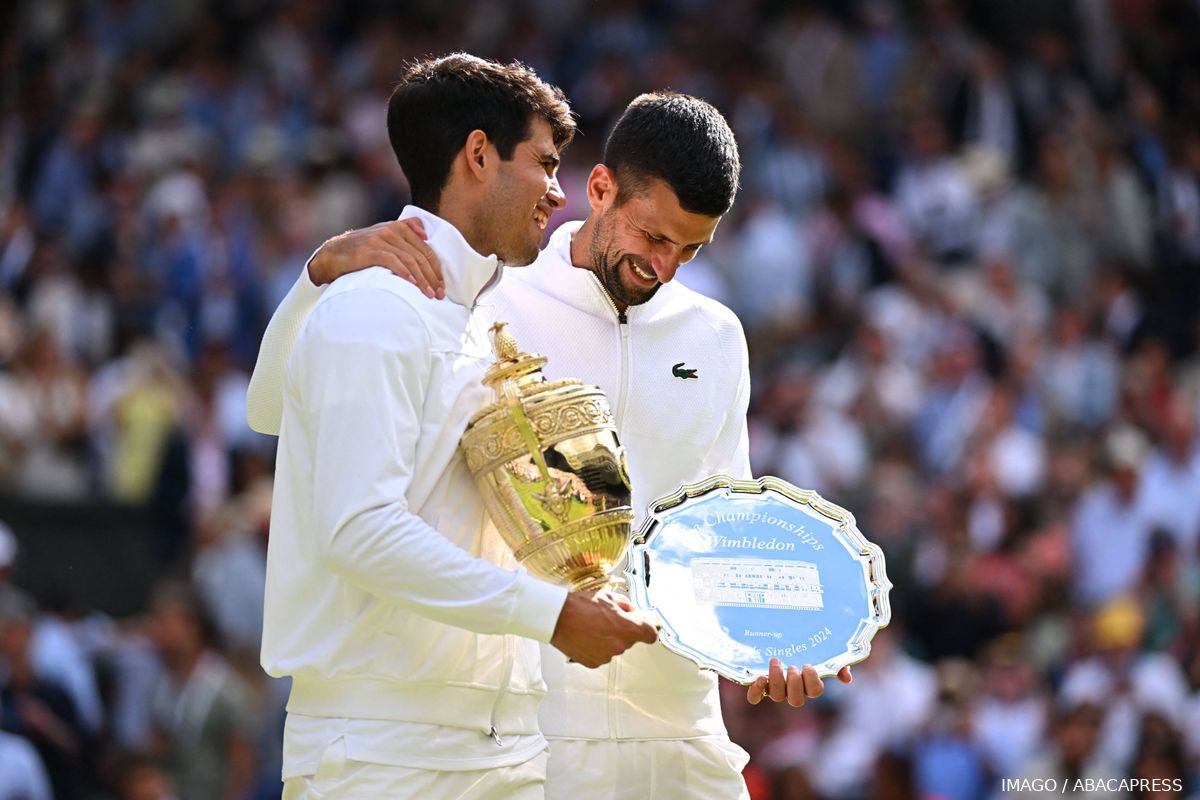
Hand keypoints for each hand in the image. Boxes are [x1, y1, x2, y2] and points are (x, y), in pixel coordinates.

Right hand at [308, 218, 443, 297]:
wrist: (332, 254)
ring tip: (430, 294)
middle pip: (421, 255)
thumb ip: (403, 234)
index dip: (436, 268)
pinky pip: (393, 261)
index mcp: (399, 227)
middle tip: (440, 294)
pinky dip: (405, 273)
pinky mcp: (370, 250)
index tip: (442, 285)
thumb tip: (426, 235)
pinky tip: (413, 284)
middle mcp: (391, 230)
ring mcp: (380, 239)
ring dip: (422, 279)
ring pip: (410, 260)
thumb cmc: (361, 250)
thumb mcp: (383, 237)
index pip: (426, 248)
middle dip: (433, 277)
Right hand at [550, 590, 658, 667]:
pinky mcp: (593, 663)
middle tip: (608, 619)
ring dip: (609, 639)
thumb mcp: (608, 597)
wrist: (556, 617)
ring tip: (593, 627)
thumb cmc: (581, 605)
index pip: (651, 635)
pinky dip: (597, 647)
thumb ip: (626, 606)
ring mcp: (606, 656)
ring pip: (615, 648)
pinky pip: (601, 655)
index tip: (643, 626)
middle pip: (631, 641)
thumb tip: (633, 612)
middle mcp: (619, 645)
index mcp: (626, 628)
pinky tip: (586, 636)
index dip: (647, 629)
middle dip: (624, 631)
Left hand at [746, 659, 852, 706]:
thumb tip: (847, 677)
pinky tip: (760, 677)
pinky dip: (756, 691)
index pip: (815, 692)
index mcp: (810, 683)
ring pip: (777, 696)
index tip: (808, 665)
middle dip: (794, 683)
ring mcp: (777, 689)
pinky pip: (756, 697)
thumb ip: (838, 664)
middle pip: (796, 700)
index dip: (812, 681)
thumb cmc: (808, 649)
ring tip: (776, 662)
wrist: (783, 638)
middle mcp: (794, 690)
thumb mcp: (825, 653)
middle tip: (792, 666)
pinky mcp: (761, 685)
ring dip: (777, 680)